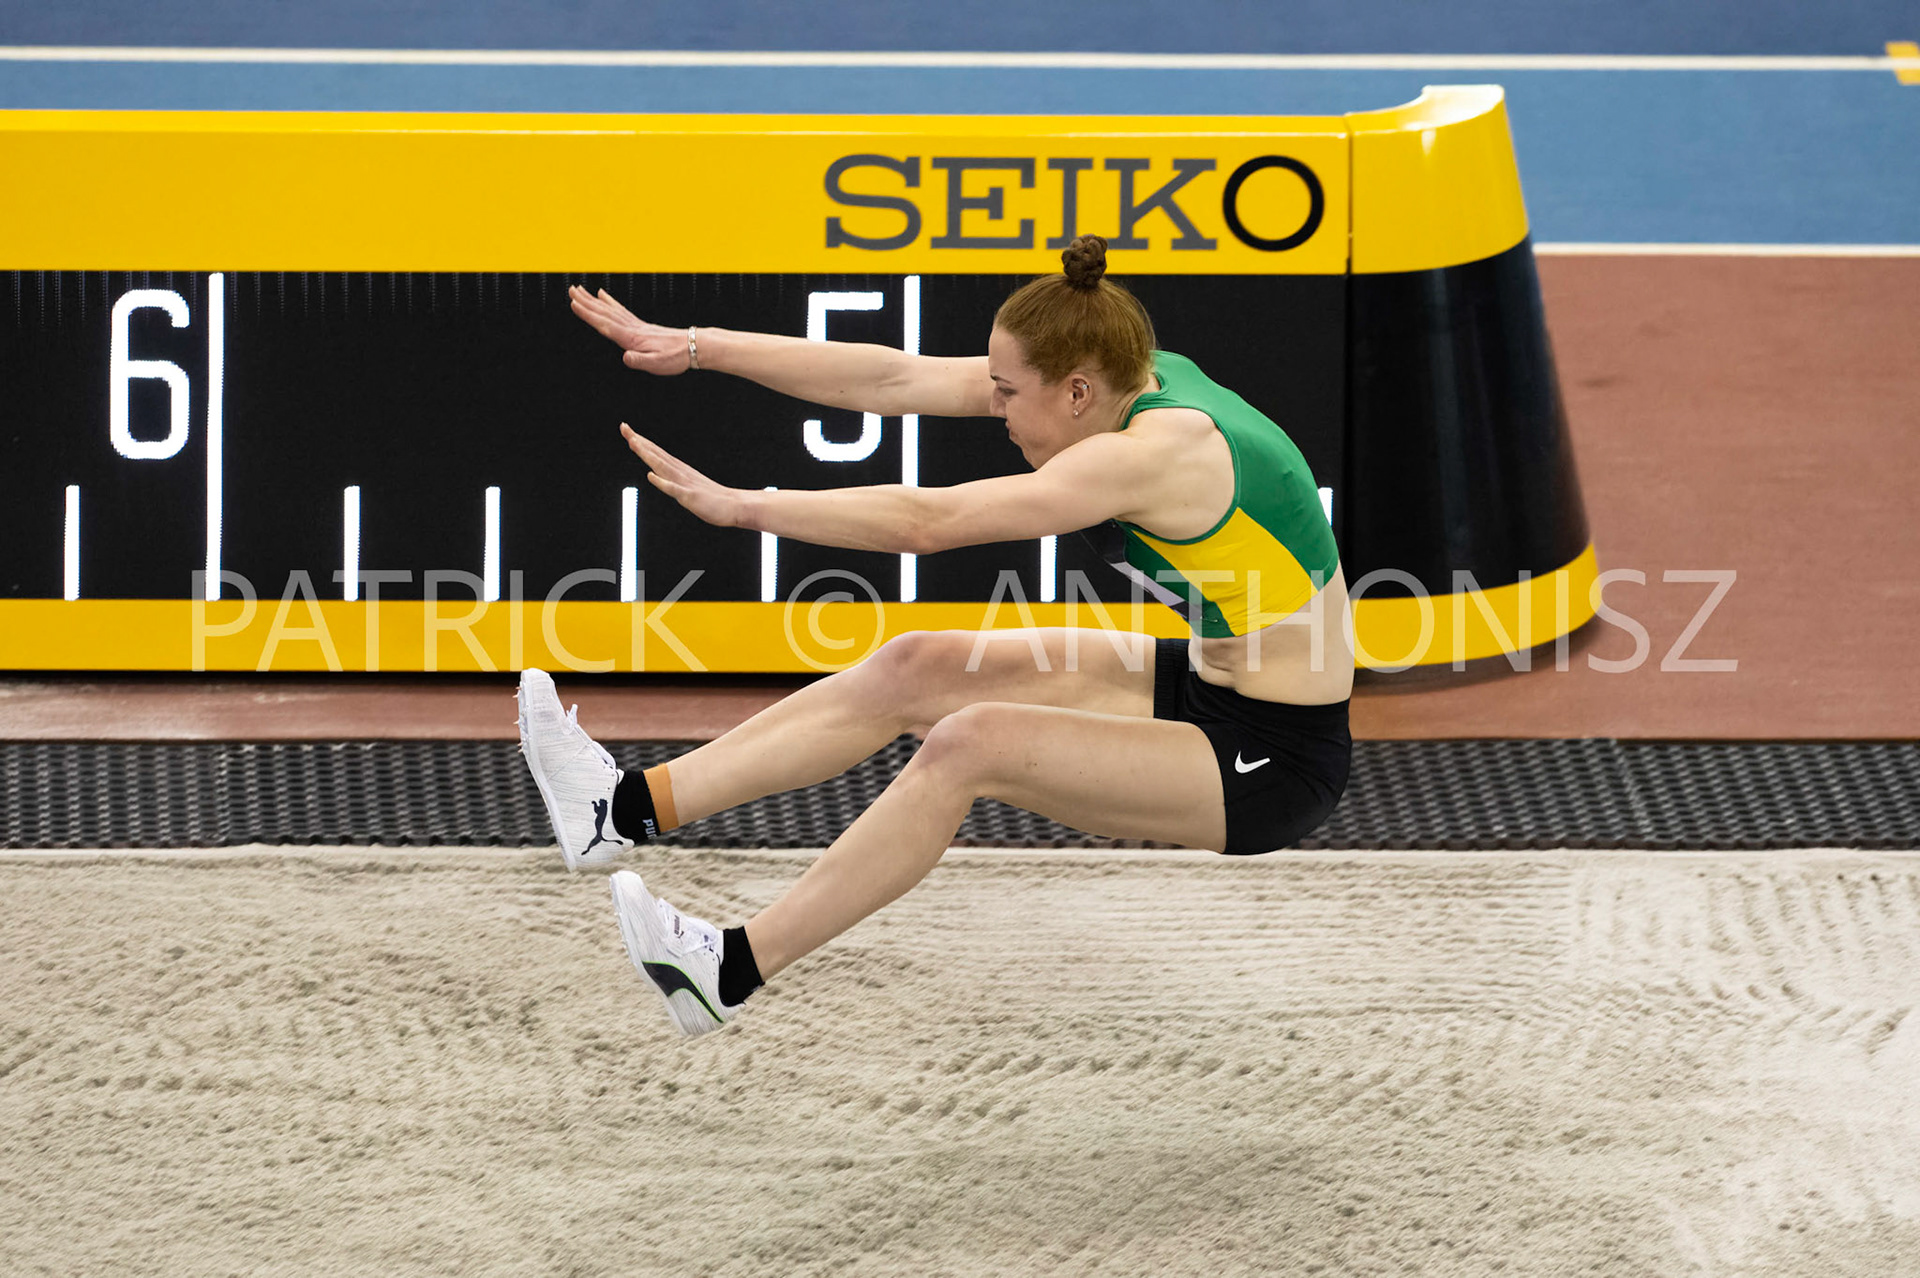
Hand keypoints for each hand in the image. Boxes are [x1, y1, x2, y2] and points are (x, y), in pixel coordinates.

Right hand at [570, 285, 695, 374]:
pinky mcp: (640, 325)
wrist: (693, 346)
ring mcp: (635, 325)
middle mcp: (631, 328)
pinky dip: (609, 302)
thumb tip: (626, 357)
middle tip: (571, 290)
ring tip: (581, 290)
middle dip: (586, 302)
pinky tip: (603, 296)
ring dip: (593, 300)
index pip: (605, 325)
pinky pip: (620, 311)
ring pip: (610, 310)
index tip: (574, 304)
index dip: (588, 315)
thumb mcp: (657, 364)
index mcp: (631, 338)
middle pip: (604, 313)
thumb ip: (640, 360)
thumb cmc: (675, 358)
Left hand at [621, 424, 747, 527]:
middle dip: (639, 441)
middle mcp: (680, 472)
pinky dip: (662, 482)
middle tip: (624, 427)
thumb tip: (654, 472)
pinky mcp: (690, 497)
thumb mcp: (687, 486)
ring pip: (662, 466)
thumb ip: (671, 479)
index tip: (627, 430)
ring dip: (647, 455)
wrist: (735, 506)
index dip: (640, 442)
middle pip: (656, 454)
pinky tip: (651, 475)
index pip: (656, 453)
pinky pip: (674, 489)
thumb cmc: (712, 498)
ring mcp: (685, 484)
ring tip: (634, 443)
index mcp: (678, 470)